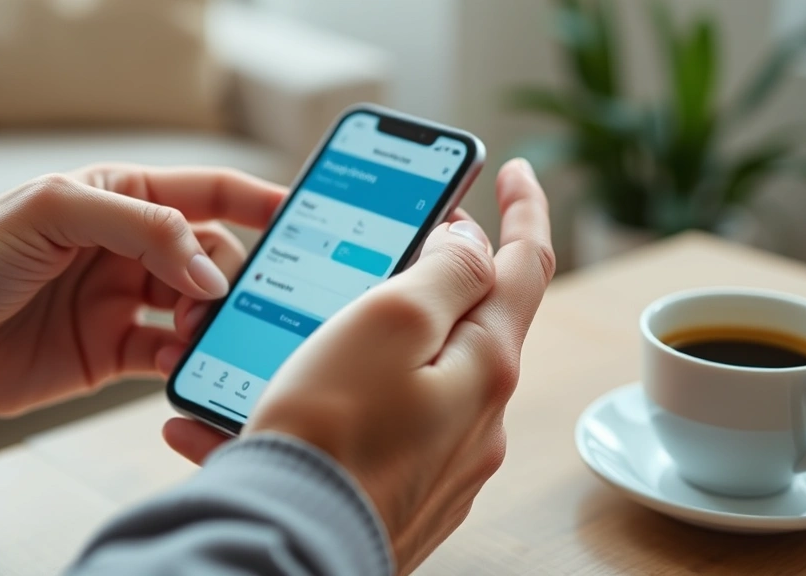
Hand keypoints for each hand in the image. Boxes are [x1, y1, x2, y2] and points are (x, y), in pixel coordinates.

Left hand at [0, 164, 284, 418]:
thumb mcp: (54, 213)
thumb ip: (144, 228)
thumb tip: (212, 272)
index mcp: (121, 199)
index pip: (207, 192)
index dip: (257, 200)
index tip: (300, 216)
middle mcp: (131, 249)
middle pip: (213, 256)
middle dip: (228, 277)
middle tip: (218, 301)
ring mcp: (126, 301)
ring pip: (199, 307)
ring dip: (211, 320)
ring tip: (198, 334)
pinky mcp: (116, 351)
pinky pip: (172, 353)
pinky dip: (186, 359)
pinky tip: (179, 362)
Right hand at [162, 159, 554, 572]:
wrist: (289, 545)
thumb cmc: (330, 433)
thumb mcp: (390, 321)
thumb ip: (444, 271)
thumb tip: (471, 243)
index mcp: (485, 364)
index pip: (526, 266)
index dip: (526, 209)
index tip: (517, 171)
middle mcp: (477, 416)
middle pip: (472, 321)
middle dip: (437, 277)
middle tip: (396, 248)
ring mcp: (443, 459)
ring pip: (418, 373)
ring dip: (373, 342)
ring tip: (311, 336)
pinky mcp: (403, 490)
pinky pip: (378, 426)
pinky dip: (339, 402)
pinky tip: (278, 407)